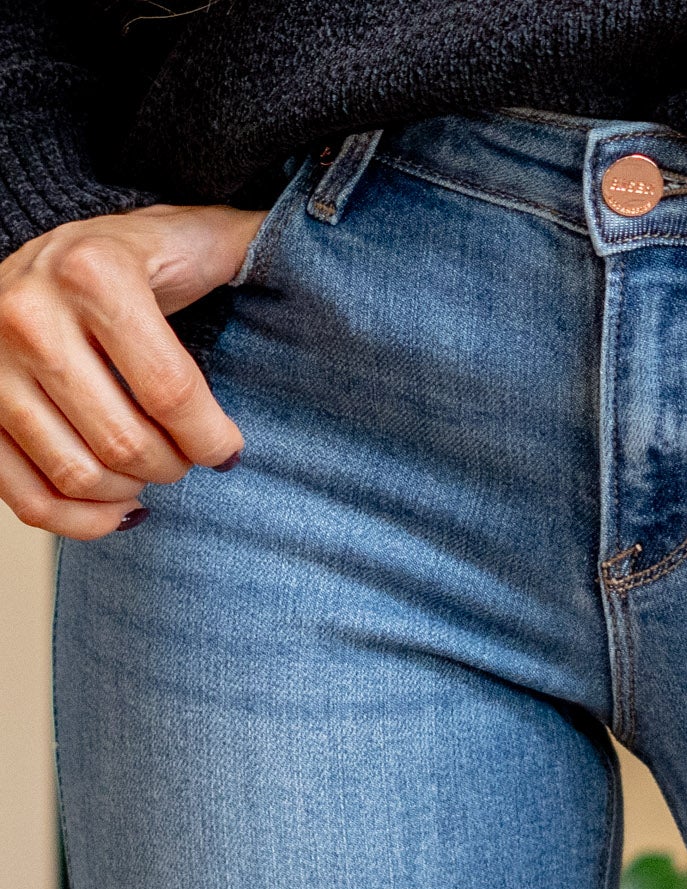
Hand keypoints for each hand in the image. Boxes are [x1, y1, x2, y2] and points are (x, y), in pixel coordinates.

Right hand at [0, 203, 265, 538]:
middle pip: (124, 444)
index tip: (228, 450)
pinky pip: (28, 500)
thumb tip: (327, 247)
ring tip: (150, 470)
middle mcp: (29, 316)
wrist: (36, 257)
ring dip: (130, 492)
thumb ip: (251, 246)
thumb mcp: (188, 239)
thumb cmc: (124, 259)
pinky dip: (81, 522)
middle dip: (173, 467)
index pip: (169, 393)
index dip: (211, 439)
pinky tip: (119, 507)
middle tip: (187, 458)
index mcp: (93, 273)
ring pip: (78, 476)